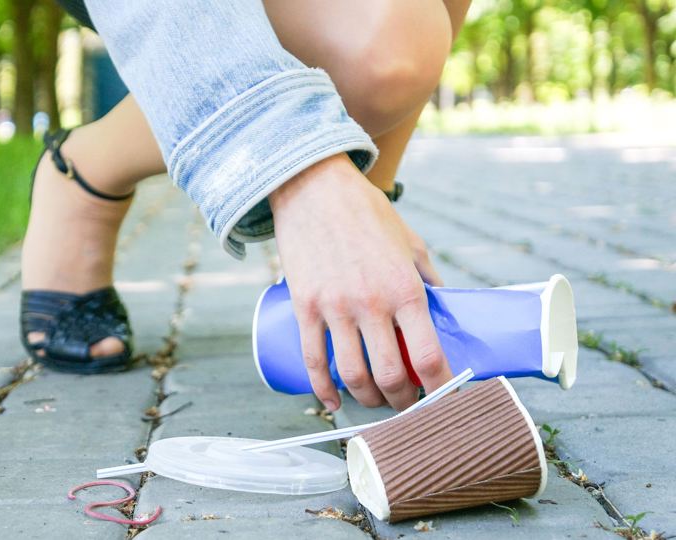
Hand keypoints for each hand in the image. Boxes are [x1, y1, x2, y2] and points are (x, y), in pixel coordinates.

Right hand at [269, 154, 452, 410]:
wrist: (315, 189)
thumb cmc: (367, 214)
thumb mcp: (411, 242)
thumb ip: (427, 278)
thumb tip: (444, 308)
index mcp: (405, 288)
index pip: (429, 355)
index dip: (440, 388)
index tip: (444, 398)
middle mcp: (372, 303)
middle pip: (391, 375)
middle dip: (403, 401)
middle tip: (407, 403)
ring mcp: (334, 307)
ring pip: (352, 375)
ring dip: (367, 399)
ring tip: (374, 401)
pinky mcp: (304, 307)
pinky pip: (313, 360)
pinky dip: (323, 390)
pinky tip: (332, 403)